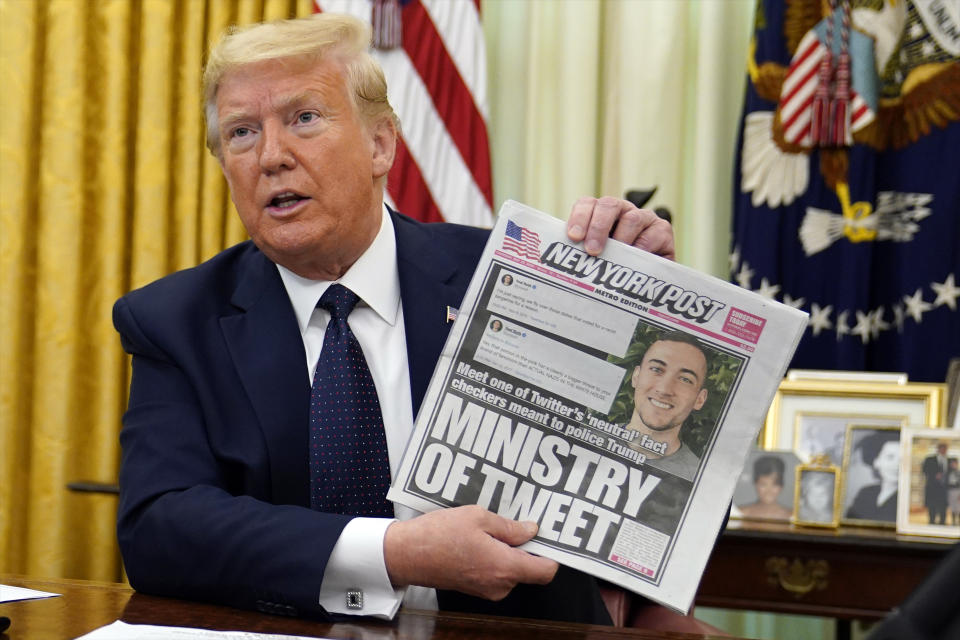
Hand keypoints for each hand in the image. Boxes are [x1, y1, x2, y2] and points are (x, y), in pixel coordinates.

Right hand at [383, 505, 557, 599]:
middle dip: (526, 546)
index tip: (550, 536)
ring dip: (508, 550)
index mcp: (504, 567)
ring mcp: (486, 589)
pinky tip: (480, 537)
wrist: (406, 554)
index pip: (545, 571)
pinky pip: (496, 572)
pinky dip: (494, 556)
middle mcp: (499, 585)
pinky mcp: (475, 588)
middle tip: (517, 521)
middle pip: (529, 569)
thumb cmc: (438, 535)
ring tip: (490, 527)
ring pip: (511, 569)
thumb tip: (530, 531)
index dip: (552, 553)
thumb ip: (509, 527)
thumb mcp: (477, 517)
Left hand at [566, 196, 674, 259]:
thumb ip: (581, 254)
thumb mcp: (597, 259)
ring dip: (621, 238)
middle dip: (598, 226)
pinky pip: (652, 234)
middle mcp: (622, 211)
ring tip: (614, 259)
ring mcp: (644, 218)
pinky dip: (642, 247)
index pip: (587, 204)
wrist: (646, 282)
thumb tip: (559, 263)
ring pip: (632, 219)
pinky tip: (635, 260)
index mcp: (601, 213)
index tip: (573, 237)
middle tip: (592, 250)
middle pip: (609, 205)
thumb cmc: (615, 268)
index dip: (579, 217)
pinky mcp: (663, 230)